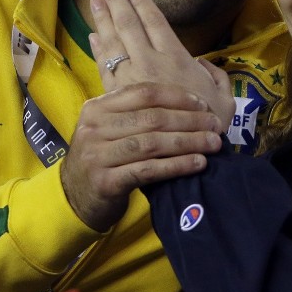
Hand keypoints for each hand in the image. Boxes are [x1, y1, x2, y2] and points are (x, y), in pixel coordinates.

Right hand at [60, 82, 222, 232]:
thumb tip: (187, 100)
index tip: (203, 104)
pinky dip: (177, 166)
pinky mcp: (106, 182)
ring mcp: (97, 155)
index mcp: (97, 107)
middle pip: (152, 118)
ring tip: (213, 144)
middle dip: (190, 121)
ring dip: (188, 142)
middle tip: (216, 125)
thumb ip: (136, 112)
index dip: (177, 97)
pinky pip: (149, 170)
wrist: (75, 197)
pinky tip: (198, 164)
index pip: (143, 93)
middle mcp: (94, 127)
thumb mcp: (110, 128)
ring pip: (152, 143)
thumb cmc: (104, 158)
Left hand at [89, 0, 235, 129]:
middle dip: (115, 0)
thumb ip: (214, 74)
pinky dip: (98, 49)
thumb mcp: (225, 97)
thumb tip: (202, 64)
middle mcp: (150, 63)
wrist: (184, 154)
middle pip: (128, 24)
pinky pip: (104, 66)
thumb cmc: (209, 125)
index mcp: (176, 58)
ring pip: (112, 42)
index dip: (141, 2)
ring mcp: (131, 79)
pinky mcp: (118, 96)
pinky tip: (93, 36)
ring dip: (102, 19)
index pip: (154, 21)